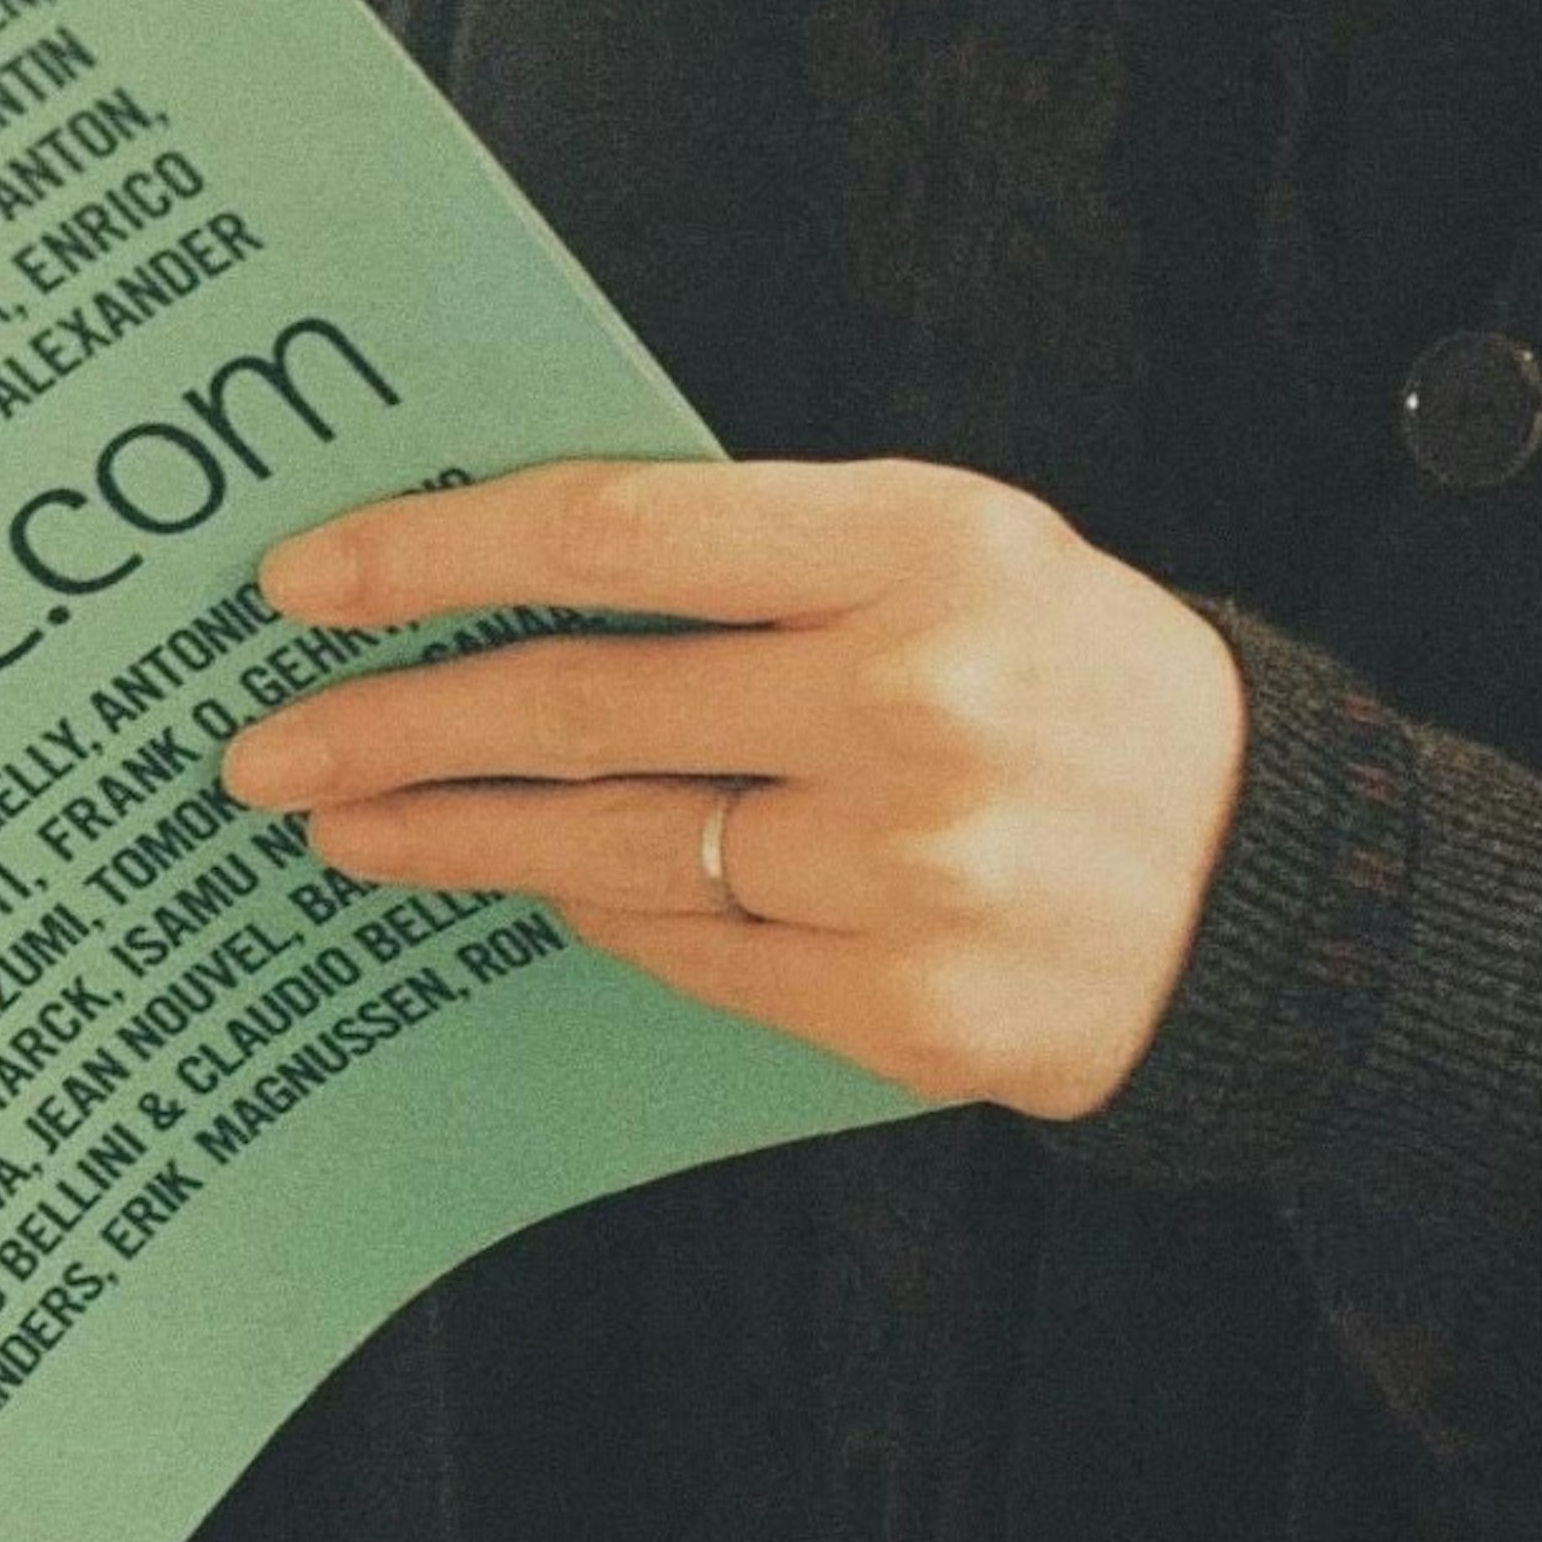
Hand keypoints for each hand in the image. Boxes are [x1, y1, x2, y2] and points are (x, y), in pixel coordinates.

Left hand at [220, 459, 1247, 1120]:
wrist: (1278, 883)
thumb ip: (758, 553)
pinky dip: (587, 915)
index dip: (434, 555)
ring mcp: (906, 867)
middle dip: (388, 727)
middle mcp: (910, 701)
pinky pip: (683, 954)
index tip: (302, 579)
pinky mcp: (899, 1007)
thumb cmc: (1077, 683)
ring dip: (446, 840)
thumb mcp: (955, 550)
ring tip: (342, 829)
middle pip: (579, 703)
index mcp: (922, 545)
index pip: (613, 533)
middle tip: (262, 748)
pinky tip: (515, 889)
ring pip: (607, 849)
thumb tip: (511, 574)